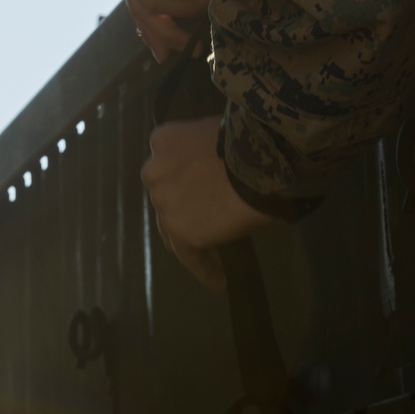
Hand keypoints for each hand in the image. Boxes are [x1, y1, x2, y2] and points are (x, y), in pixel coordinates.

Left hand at [141, 116, 274, 291]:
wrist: (260, 160)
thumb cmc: (249, 140)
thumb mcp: (217, 131)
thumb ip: (204, 151)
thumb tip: (218, 168)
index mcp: (163, 140)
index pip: (170, 167)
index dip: (186, 181)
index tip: (203, 192)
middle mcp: (154, 170)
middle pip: (167, 197)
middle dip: (185, 210)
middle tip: (209, 223)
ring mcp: (164, 201)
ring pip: (173, 228)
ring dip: (193, 241)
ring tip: (214, 258)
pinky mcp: (179, 229)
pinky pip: (189, 255)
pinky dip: (203, 269)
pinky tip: (218, 282)